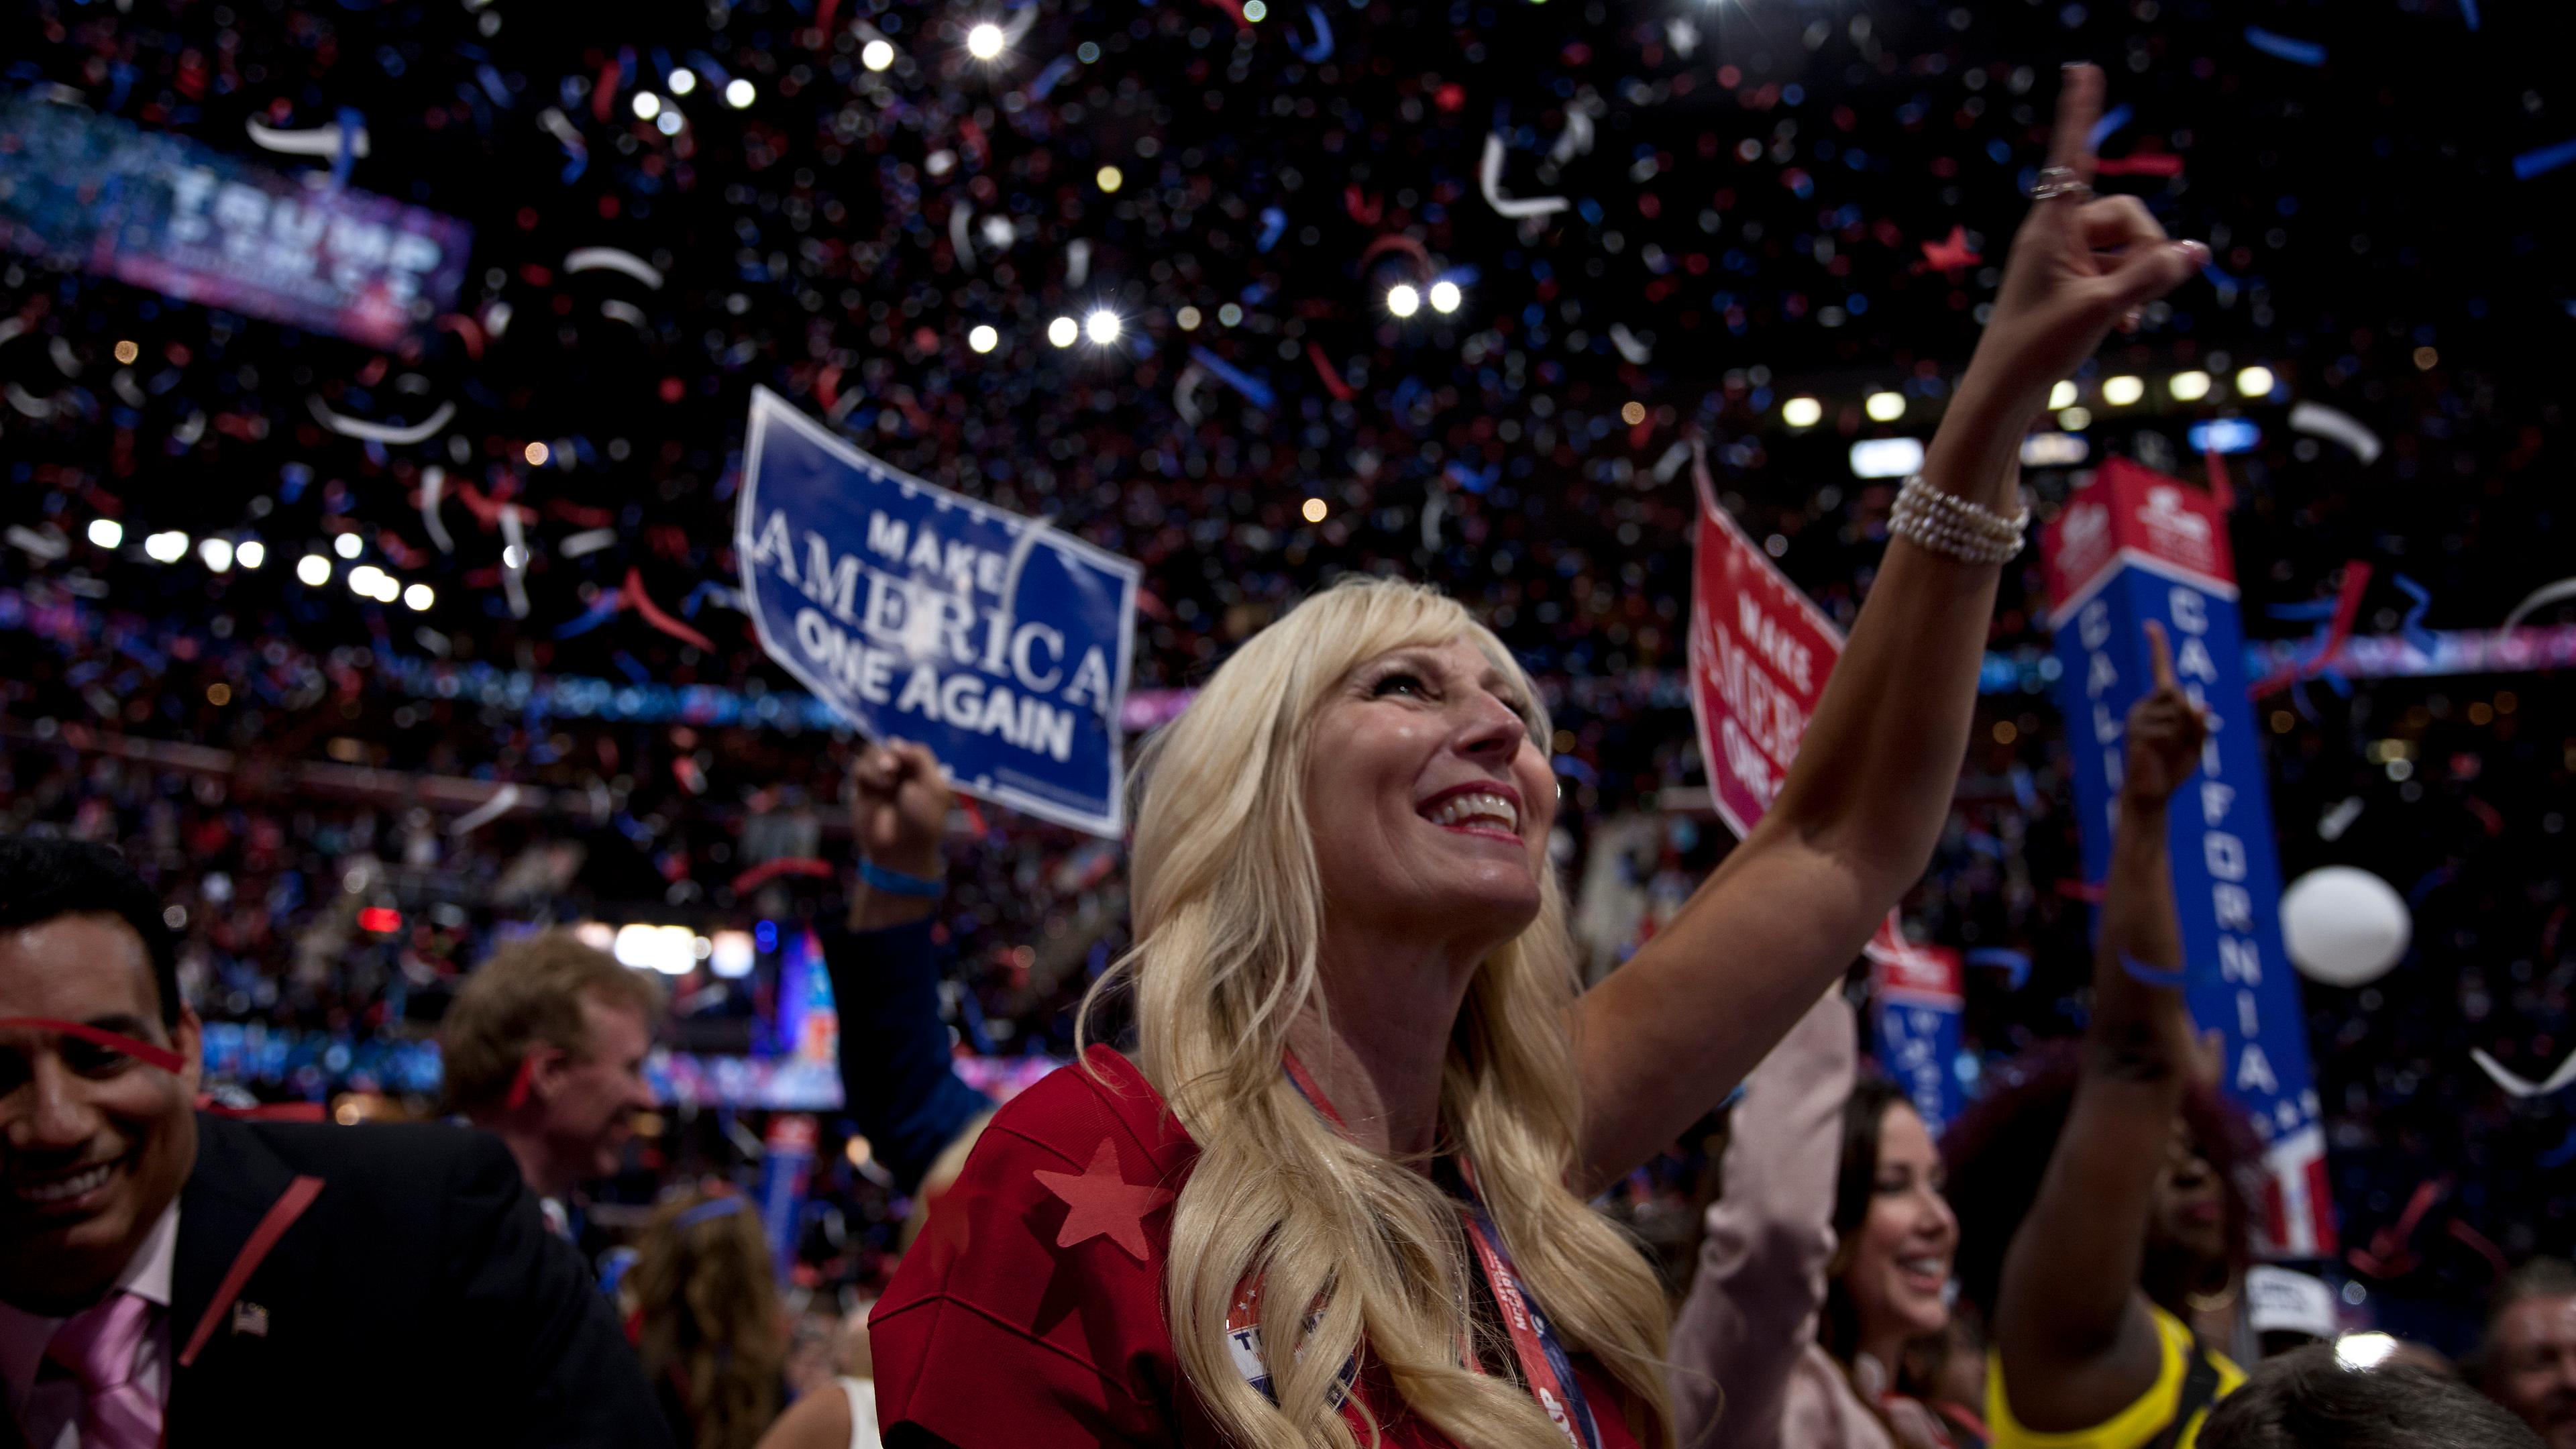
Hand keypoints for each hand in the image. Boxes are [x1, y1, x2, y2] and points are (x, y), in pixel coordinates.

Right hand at [849, 740, 951, 878]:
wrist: (901, 851)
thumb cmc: (924, 822)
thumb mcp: (935, 788)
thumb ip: (921, 758)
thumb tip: (895, 741)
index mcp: (921, 773)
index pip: (909, 748)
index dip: (905, 748)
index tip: (904, 755)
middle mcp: (900, 775)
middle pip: (888, 746)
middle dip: (890, 753)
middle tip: (891, 766)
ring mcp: (881, 782)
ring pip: (872, 754)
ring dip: (878, 761)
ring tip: (887, 777)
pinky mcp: (863, 791)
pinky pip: (859, 769)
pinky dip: (868, 772)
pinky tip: (879, 785)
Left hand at [1955, 64, 2210, 423]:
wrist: (2005, 391)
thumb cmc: (2038, 347)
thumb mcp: (2104, 308)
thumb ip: (2152, 275)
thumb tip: (2197, 252)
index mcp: (2050, 226)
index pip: (2071, 155)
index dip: (2081, 111)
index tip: (2082, 67)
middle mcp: (2055, 235)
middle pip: (2125, 214)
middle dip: (2145, 248)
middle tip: (2137, 295)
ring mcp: (2065, 260)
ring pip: (2128, 246)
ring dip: (2140, 276)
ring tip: (2129, 316)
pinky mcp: (2073, 283)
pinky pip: (2119, 271)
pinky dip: (2131, 293)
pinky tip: (2131, 323)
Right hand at [2121, 621, 2209, 806]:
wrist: (2151, 793)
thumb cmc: (2173, 766)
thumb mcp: (2196, 744)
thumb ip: (2200, 725)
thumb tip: (2201, 705)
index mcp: (2158, 704)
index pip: (2159, 670)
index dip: (2157, 647)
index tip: (2151, 625)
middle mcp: (2145, 705)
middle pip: (2180, 695)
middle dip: (2190, 719)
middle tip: (2181, 743)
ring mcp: (2138, 718)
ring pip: (2178, 713)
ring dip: (2184, 734)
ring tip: (2168, 751)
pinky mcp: (2137, 731)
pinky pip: (2170, 729)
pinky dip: (2173, 743)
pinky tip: (2159, 754)